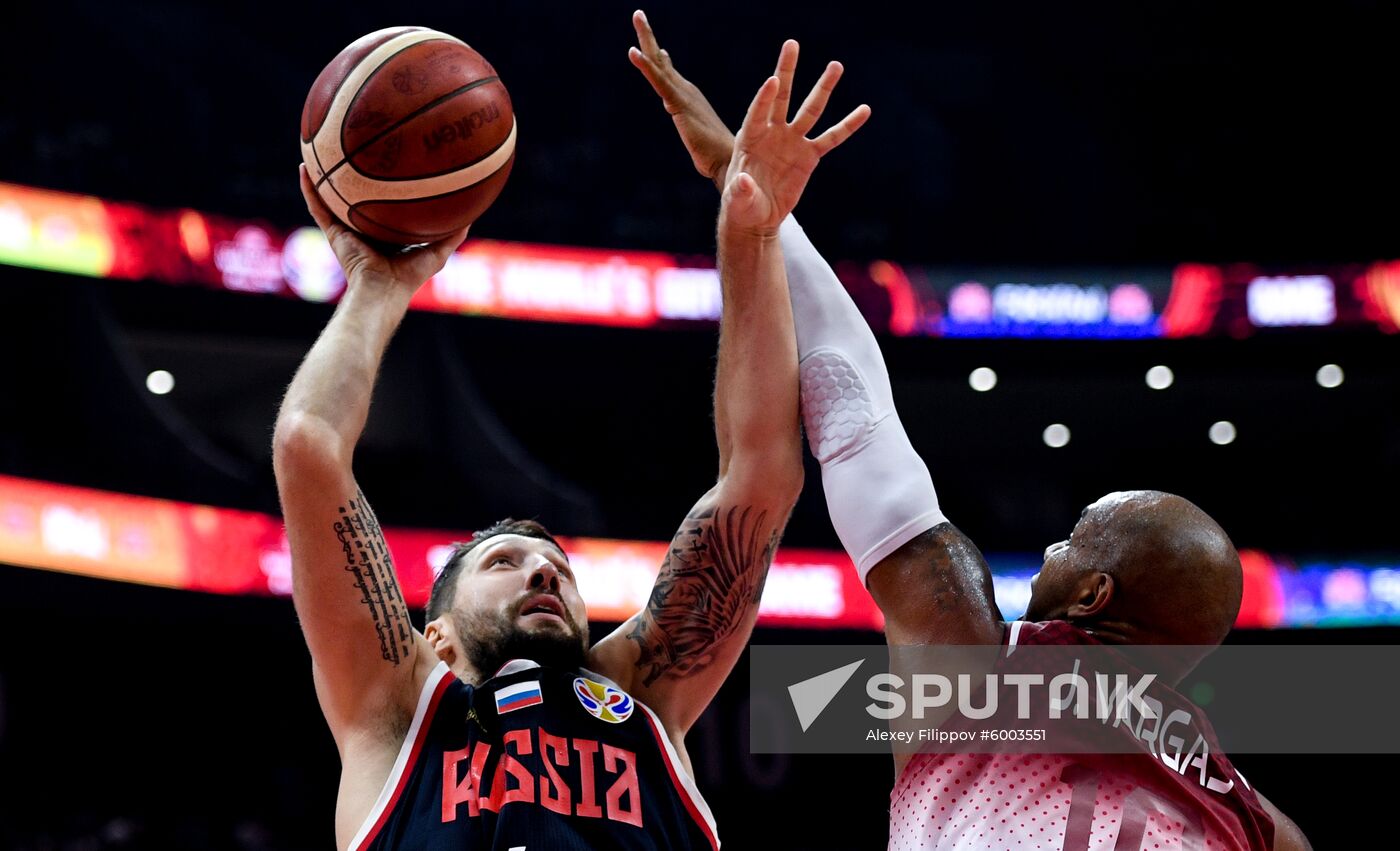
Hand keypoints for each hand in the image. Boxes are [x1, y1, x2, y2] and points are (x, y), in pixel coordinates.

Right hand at [297, 164, 467, 292]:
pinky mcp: (333, 233)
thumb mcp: (438, 252)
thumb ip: (453, 234)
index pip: (384, 205)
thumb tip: (473, 214)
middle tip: (355, 151)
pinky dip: (309, 189)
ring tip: (320, 151)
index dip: (384, 188)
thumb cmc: (410, 277)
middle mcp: (364, 229)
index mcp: (386, 232)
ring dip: (325, 177)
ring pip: (332, 198)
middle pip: (357, 197)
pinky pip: (317, 207)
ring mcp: (346, 230)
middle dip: (354, 177)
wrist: (382, 291)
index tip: (389, 164)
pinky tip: (304, 168)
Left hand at [628, 10, 735, 189]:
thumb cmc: (715, 154)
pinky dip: (646, 66)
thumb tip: (687, 122)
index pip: (668, 74)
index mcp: (687, 98)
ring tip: (638, 15)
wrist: (728, 162)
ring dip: (646, 38)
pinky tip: (633, 53)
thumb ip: (689, 124)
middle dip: (648, 37)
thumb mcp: (696, 134)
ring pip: (658, 63)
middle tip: (638, 14)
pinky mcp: (678, 104)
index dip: (658, 58)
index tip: (654, 45)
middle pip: (661, 61)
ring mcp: (682, 94)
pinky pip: (659, 81)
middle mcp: (685, 90)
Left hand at [721, 41, 869, 236]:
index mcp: (749, 138)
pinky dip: (848, 125)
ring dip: (823, 88)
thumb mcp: (737, 200)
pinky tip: (864, 110)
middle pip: (781, 97)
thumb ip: (739, 189)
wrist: (757, 217)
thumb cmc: (741, 205)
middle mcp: (772, 133)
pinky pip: (832, 138)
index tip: (773, 80)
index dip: (765, 97)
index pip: (758, 112)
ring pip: (811, 110)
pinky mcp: (809, 156)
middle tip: (792, 45)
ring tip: (836, 65)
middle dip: (787, 71)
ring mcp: (792, 141)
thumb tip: (743, 180)